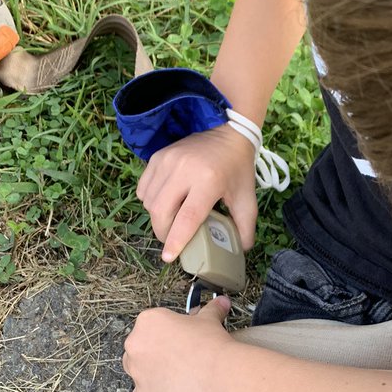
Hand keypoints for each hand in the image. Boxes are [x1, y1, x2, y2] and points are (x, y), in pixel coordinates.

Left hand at [122, 297, 233, 391]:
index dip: (168, 332)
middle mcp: (136, 344)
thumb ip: (211, 310)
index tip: (181, 337)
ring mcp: (137, 371)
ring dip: (150, 372)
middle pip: (140, 347)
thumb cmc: (211, 346)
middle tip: (178, 356)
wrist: (220, 376)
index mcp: (148, 321)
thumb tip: (221, 303)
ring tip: (174, 375)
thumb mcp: (210, 320)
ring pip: (136, 370)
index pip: (152, 324)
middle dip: (156, 351)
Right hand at [136, 126, 257, 261]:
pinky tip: (164, 203)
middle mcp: (184, 169)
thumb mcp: (247, 200)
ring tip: (169, 223)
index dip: (176, 240)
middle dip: (163, 232)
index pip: (187, 217)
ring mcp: (168, 160)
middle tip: (171, 240)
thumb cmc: (238, 170)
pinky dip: (150, 201)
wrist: (230, 135)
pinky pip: (144, 187)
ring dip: (156, 218)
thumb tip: (240, 251)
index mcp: (208, 181)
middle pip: (161, 211)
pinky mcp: (158, 156)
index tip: (169, 257)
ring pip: (150, 201)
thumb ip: (245, 227)